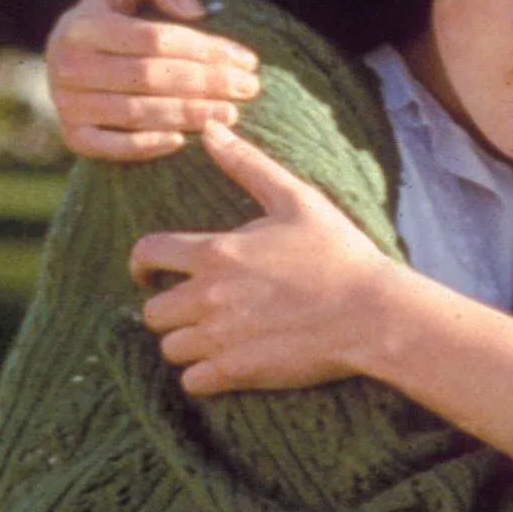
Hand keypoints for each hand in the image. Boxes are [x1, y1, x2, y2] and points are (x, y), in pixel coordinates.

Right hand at [47, 0, 261, 159]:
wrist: (75, 55)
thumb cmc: (116, 14)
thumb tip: (196, 11)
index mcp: (82, 24)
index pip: (155, 39)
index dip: (205, 50)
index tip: (247, 60)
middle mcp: (67, 64)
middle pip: (150, 77)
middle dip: (207, 83)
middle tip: (248, 89)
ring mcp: (66, 103)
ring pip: (136, 112)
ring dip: (188, 115)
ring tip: (231, 114)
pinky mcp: (72, 135)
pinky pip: (111, 146)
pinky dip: (147, 146)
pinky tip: (183, 142)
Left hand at [133, 122, 394, 391]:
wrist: (370, 313)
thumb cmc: (338, 252)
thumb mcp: (296, 199)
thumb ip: (247, 165)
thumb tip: (211, 129)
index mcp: (216, 252)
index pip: (147, 253)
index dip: (142, 263)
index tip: (151, 272)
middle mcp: (208, 297)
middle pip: (152, 312)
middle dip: (168, 308)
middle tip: (192, 308)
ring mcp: (220, 338)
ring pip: (169, 348)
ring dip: (185, 343)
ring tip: (212, 337)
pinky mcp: (237, 372)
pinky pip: (191, 382)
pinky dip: (202, 376)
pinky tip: (225, 364)